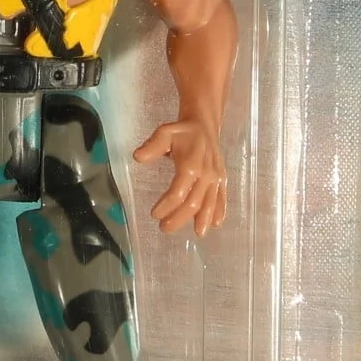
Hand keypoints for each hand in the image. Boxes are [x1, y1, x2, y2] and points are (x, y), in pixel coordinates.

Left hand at [133, 120, 226, 234]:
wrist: (204, 126)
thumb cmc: (181, 132)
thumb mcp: (164, 133)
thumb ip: (152, 146)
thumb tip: (137, 157)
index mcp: (191, 165)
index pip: (178, 192)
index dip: (166, 206)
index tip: (154, 214)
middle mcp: (206, 174)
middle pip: (193, 203)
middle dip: (179, 218)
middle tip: (164, 228)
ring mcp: (216, 178)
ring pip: (209, 204)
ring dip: (201, 220)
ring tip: (196, 234)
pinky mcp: (222, 179)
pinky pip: (222, 198)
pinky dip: (219, 211)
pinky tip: (214, 223)